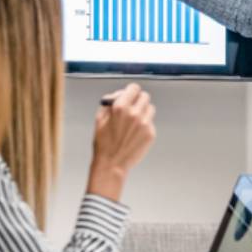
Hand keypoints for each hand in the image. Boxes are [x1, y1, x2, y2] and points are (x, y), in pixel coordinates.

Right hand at [89, 84, 155, 200]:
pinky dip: (145, 124)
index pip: (134, 88)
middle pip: (145, 96)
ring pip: (150, 108)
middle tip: (132, 107)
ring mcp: (145, 124)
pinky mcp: (151, 134)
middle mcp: (135, 114)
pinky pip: (151, 122)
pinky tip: (135, 133)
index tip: (129, 95)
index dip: (131, 91)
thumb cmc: (103, 142)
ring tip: (133, 121)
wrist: (111, 164)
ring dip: (143, 111)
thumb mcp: (100, 118)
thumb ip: (110, 102)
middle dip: (138, 100)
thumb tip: (119, 94)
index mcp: (120, 108)